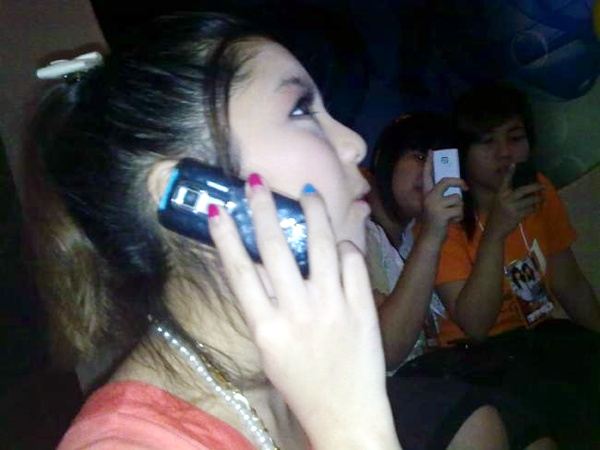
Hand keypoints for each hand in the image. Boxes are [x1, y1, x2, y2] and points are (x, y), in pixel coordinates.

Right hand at [209, 176, 397, 448]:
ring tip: (307, 191)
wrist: (345, 413)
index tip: (218, 208)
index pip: (240, 272)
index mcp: (267, 328)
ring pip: (321, 244)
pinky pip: (353, 262)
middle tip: (256, 181)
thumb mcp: (269, 350)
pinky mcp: (362, 307)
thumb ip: (265, 307)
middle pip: (276, 248)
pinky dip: (345, 247)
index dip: (226, 237)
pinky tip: (340, 243)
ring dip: (313, 212)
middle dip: (263, 208)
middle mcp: (297, 311)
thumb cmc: (301, 384)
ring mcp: (333, 306)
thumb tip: (263, 263)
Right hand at [421, 150, 466, 241]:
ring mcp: (434, 206)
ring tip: (452, 215)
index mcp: (427, 194)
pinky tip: (452, 222)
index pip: (427, 175)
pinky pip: (459, 209)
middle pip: (446, 181)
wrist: (430, 238)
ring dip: (459, 208)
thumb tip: (459, 186)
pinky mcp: (441, 214)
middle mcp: (428, 198)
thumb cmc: (436, 222)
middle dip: (459, 183)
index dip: (429, 163)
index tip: (431, 151)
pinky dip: (459, 216)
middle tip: (466, 188)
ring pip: (457, 198)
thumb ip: (443, 196)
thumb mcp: (436, 206)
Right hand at [486, 165, 542, 239]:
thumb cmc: (498, 215)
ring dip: (537, 200)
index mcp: (500, 195)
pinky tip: (535, 208)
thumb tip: (524, 190)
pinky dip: (534, 209)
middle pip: (523, 190)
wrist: (494, 230)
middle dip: (534, 187)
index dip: (509, 173)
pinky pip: (530, 209)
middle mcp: (505, 199)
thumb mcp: (499, 203)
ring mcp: (511, 208)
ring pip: (530, 201)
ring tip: (542, 199)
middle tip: (542, 186)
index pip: (505, 181)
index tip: (513, 164)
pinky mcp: (517, 216)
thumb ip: (508, 196)